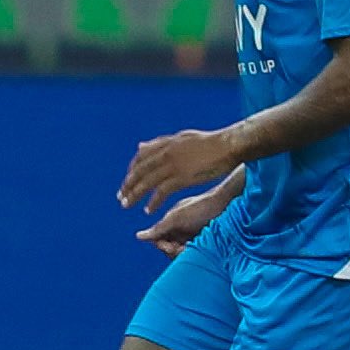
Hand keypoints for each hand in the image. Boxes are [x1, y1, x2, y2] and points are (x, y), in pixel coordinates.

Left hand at [118, 128, 239, 213]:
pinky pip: (162, 192)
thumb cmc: (210, 143)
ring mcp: (172, 165)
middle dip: (128, 185)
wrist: (229, 145)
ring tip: (126, 205)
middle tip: (120, 197)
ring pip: (146, 182)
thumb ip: (160, 143)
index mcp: (165, 144)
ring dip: (134, 195)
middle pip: (139, 171)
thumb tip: (140, 146)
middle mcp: (165, 153)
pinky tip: (148, 210)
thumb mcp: (182, 138)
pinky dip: (153, 202)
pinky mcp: (182, 177)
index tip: (127, 182)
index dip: (132, 170)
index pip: (140, 158)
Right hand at [135, 188, 223, 257]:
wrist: (229, 204)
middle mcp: (182, 230)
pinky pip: (197, 253)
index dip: (162, 246)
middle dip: (174, 251)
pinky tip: (203, 249)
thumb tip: (138, 236)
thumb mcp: (177, 218)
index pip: (159, 240)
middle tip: (183, 248)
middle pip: (170, 249)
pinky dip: (197, 253)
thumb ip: (159, 228)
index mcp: (172, 223)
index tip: (170, 246)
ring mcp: (195, 236)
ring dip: (185, 253)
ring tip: (194, 248)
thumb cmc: (201, 207)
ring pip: (183, 253)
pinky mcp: (208, 242)